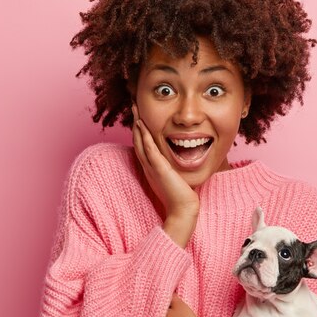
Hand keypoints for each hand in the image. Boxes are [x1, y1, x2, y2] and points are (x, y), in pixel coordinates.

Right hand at [132, 105, 198, 246]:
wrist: (182, 210)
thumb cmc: (180, 196)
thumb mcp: (174, 177)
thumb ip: (172, 168)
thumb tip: (177, 160)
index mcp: (151, 168)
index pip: (142, 145)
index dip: (139, 130)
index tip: (139, 116)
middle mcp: (148, 166)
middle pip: (137, 140)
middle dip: (135, 122)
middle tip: (133, 106)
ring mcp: (152, 168)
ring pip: (141, 143)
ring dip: (137, 125)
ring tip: (135, 110)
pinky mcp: (159, 169)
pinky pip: (149, 150)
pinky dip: (145, 137)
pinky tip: (142, 126)